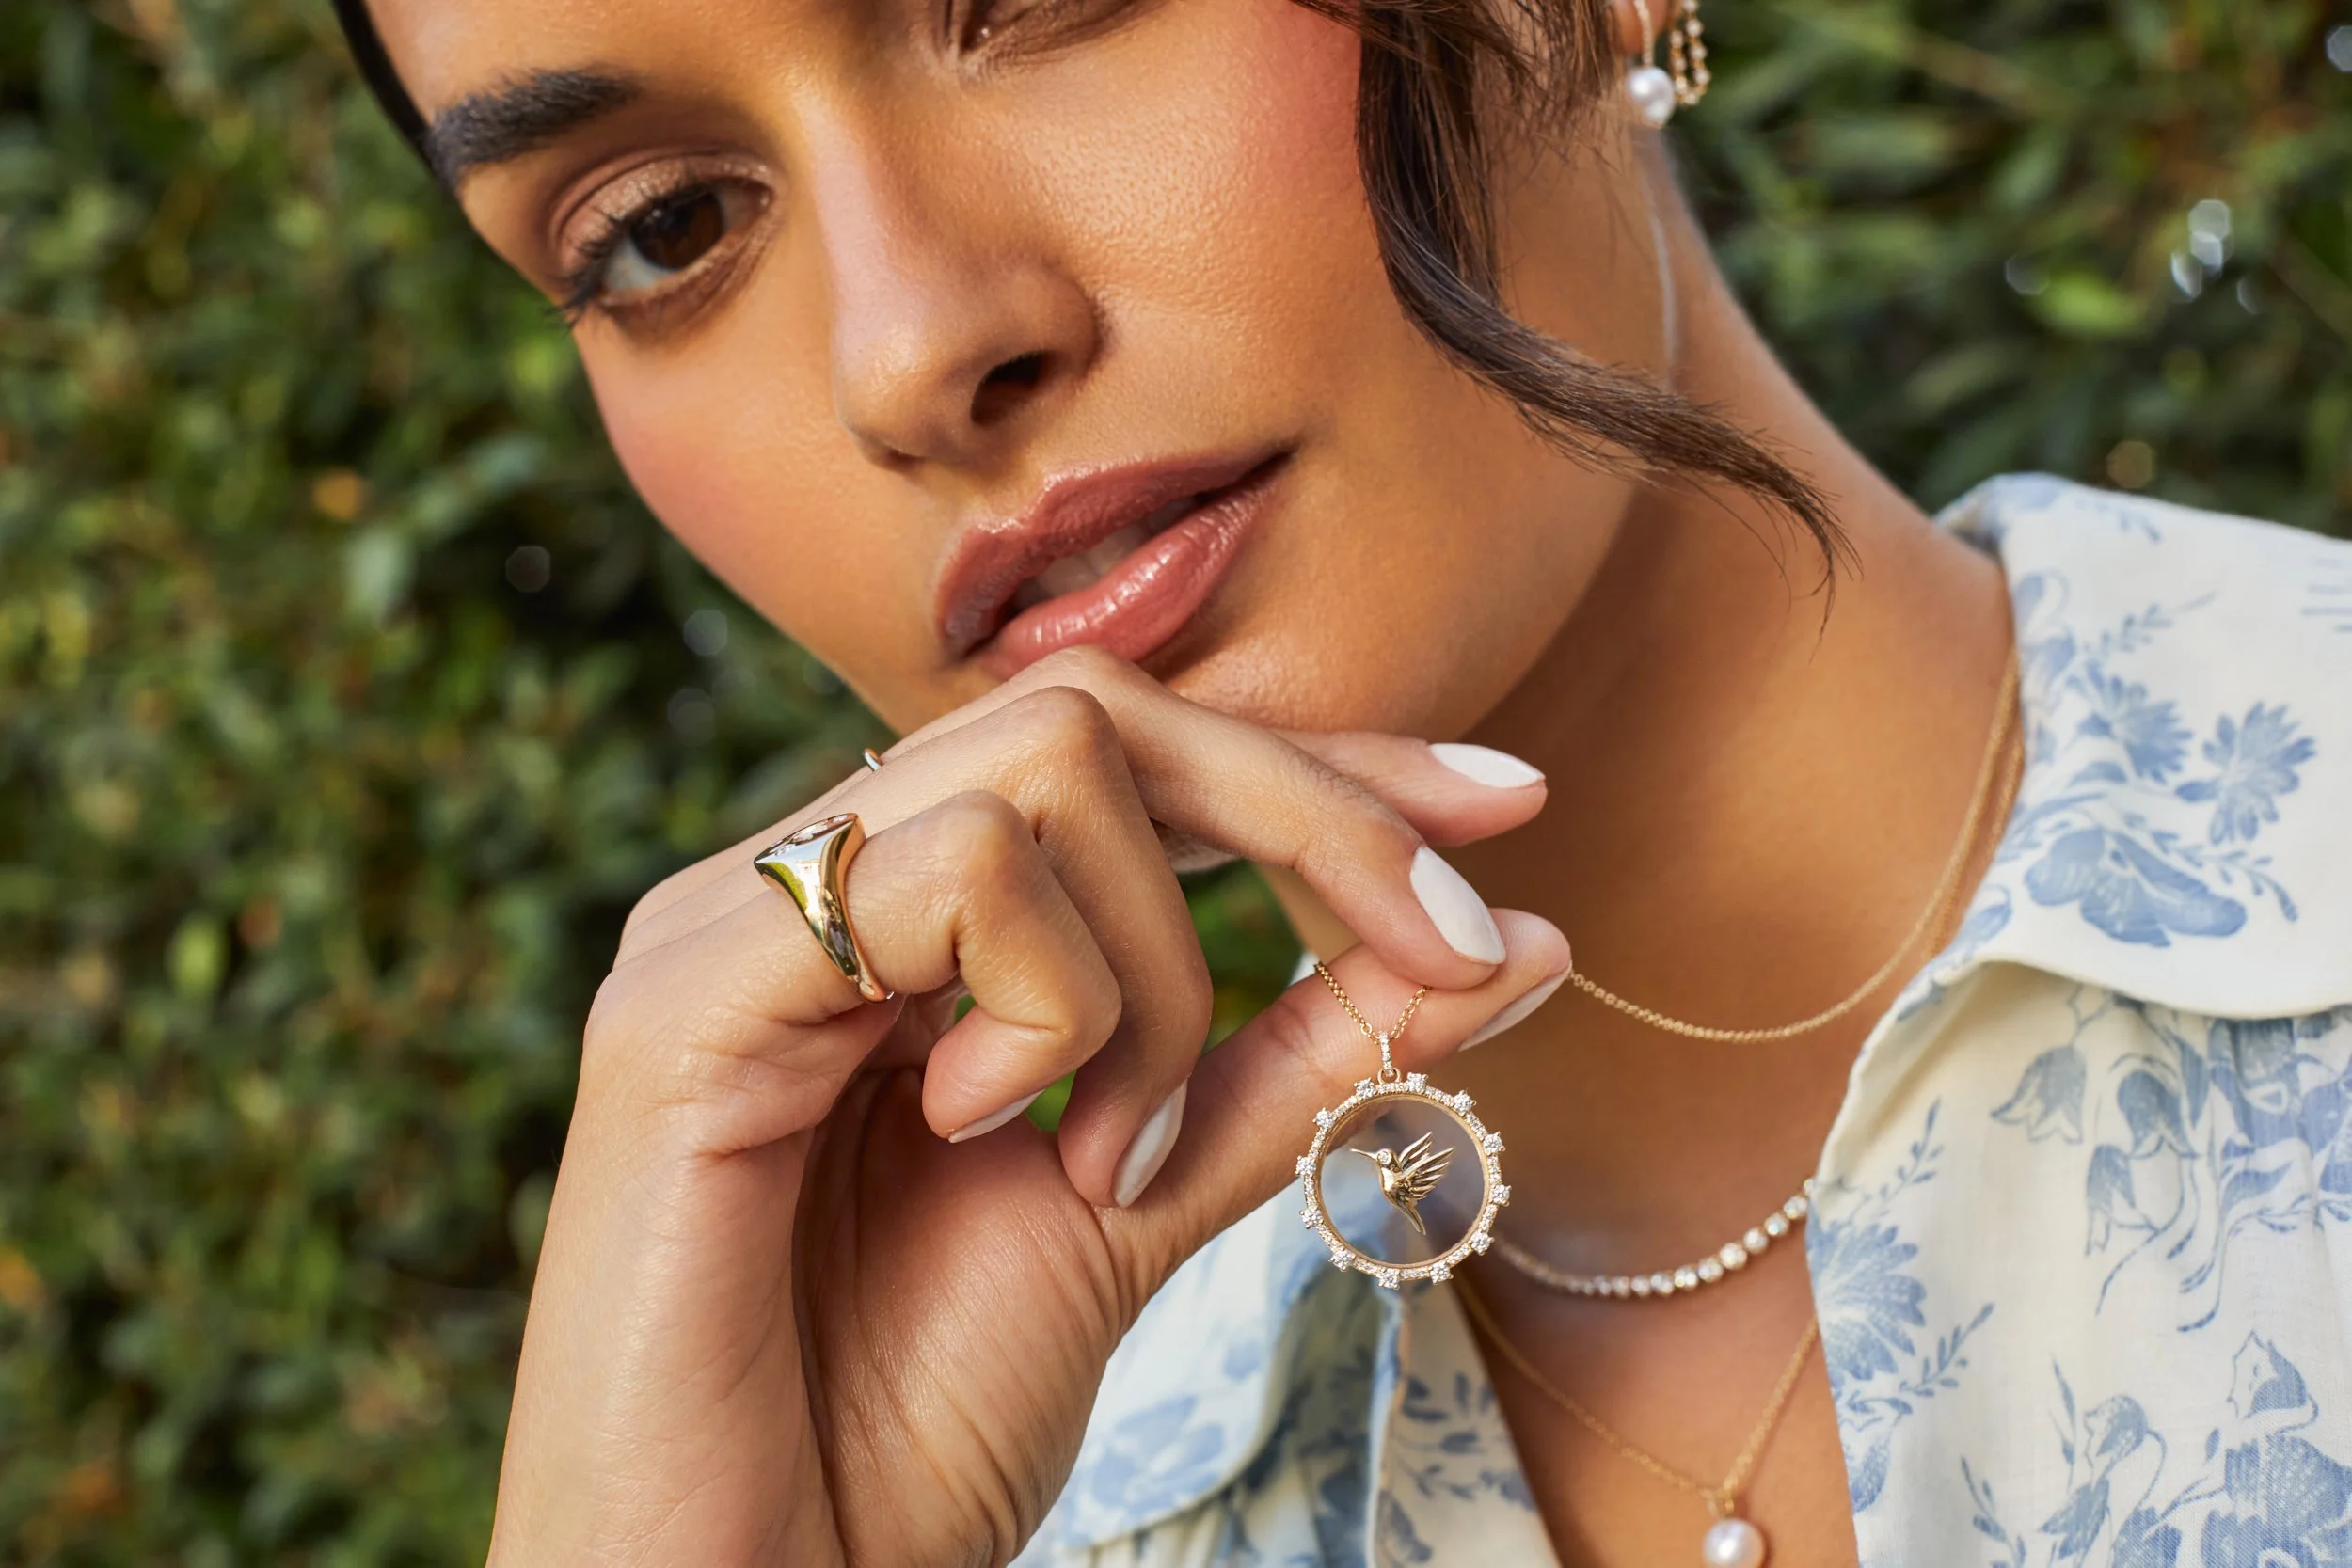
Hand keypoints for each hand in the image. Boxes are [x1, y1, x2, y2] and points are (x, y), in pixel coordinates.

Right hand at [485, 646, 1570, 1566]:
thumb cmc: (902, 1423)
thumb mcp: (1150, 1205)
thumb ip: (1299, 1059)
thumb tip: (1514, 944)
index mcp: (888, 919)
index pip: (1125, 756)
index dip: (1320, 763)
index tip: (1508, 807)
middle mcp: (801, 885)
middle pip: (1098, 716)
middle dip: (1310, 815)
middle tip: (1443, 946)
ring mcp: (726, 924)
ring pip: (1047, 764)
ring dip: (1156, 977)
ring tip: (1106, 1160)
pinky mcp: (680, 1001)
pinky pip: (952, 873)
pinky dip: (1050, 1007)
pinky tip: (987, 1134)